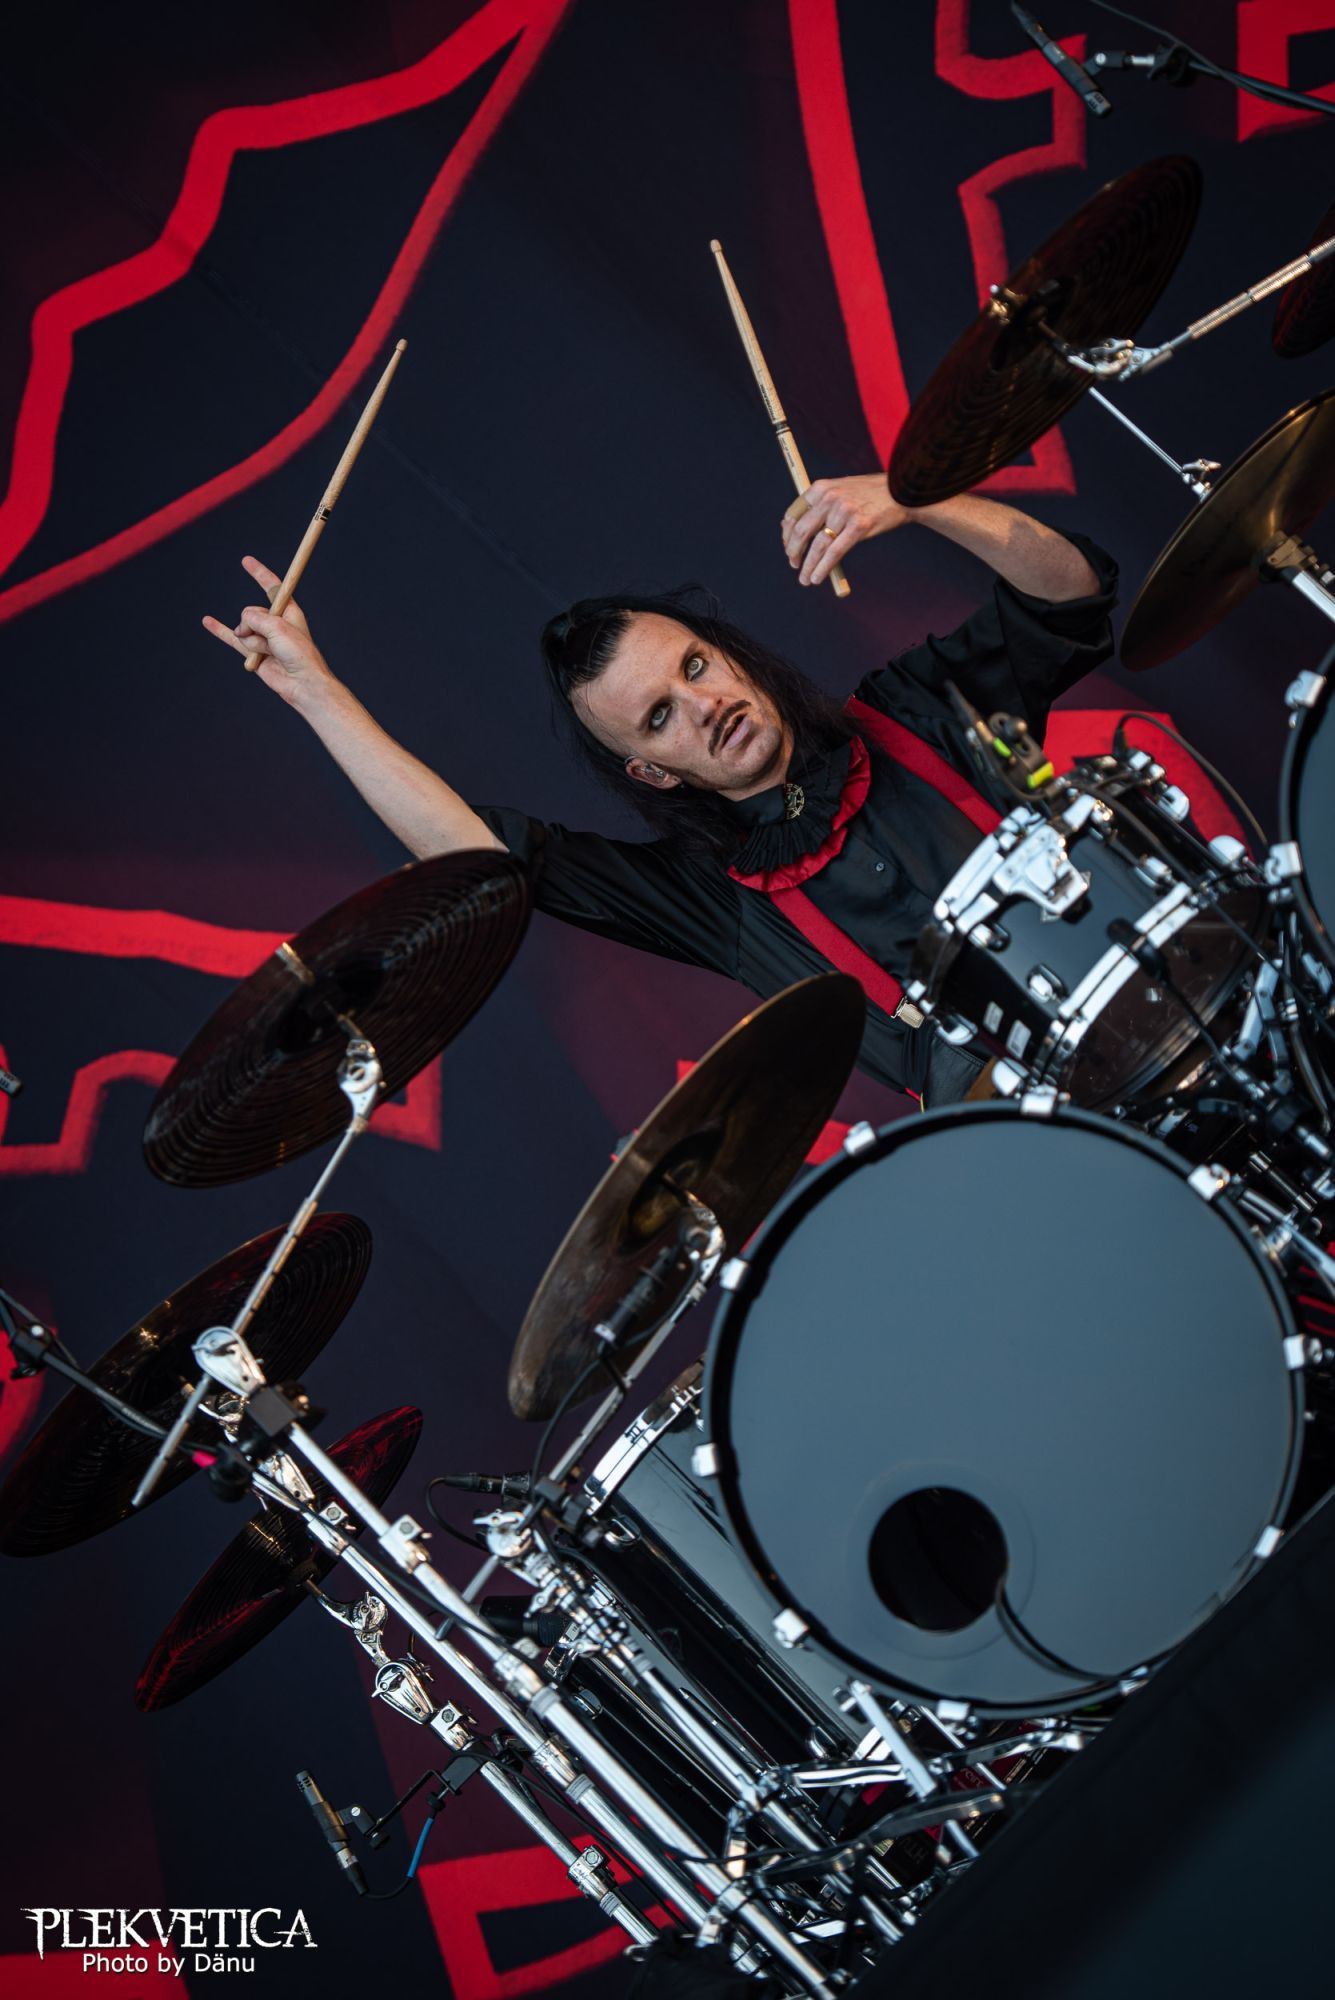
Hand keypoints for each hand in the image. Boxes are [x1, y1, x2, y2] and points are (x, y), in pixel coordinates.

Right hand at [202, 556, 332, 704]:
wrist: (301, 683)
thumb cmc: (299, 654)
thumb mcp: (278, 627)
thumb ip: (255, 619)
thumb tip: (239, 628)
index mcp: (288, 611)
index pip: (271, 586)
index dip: (259, 573)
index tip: (246, 560)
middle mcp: (275, 623)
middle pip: (251, 612)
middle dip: (254, 624)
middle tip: (272, 641)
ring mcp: (263, 637)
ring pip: (244, 630)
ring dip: (253, 642)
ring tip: (270, 654)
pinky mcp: (254, 652)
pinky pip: (232, 638)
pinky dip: (219, 630)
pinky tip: (207, 621)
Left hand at [781, 475, 914, 585]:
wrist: (902, 492)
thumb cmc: (869, 494)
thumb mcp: (841, 489)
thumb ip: (820, 504)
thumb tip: (794, 527)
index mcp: (821, 487)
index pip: (793, 514)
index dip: (787, 535)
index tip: (788, 547)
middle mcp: (830, 498)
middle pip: (801, 531)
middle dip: (793, 552)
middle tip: (794, 564)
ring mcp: (844, 512)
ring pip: (817, 546)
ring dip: (807, 566)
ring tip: (805, 579)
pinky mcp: (859, 527)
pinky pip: (835, 553)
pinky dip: (823, 568)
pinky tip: (817, 577)